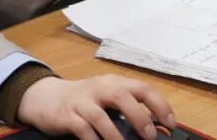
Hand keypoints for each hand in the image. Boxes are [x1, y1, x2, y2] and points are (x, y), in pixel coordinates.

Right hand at [16, 75, 175, 139]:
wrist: (45, 98)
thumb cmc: (84, 101)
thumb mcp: (106, 99)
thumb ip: (127, 108)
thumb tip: (153, 128)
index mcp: (115, 82)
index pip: (142, 88)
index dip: (160, 105)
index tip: (171, 124)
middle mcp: (100, 88)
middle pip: (122, 96)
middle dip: (139, 117)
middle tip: (150, 137)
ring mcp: (82, 101)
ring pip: (100, 116)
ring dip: (115, 135)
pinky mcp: (67, 115)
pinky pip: (82, 129)